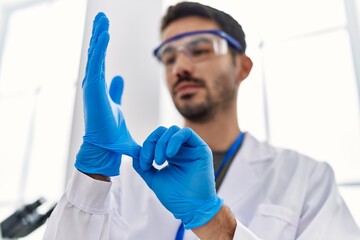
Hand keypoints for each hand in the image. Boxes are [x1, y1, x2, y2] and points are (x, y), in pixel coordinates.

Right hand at [75, 12, 139, 176]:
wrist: (105, 149)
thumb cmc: (111, 134)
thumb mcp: (116, 106)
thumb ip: (116, 92)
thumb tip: (118, 79)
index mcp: (99, 88)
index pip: (100, 62)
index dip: (101, 47)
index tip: (103, 33)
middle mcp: (93, 85)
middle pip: (96, 54)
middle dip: (99, 35)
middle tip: (102, 18)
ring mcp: (92, 87)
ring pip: (95, 56)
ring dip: (98, 36)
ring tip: (102, 18)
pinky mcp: (93, 90)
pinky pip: (96, 64)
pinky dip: (100, 48)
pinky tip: (104, 33)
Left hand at [133, 126, 222, 228]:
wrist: (191, 207)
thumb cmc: (176, 196)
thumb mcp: (154, 179)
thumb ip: (144, 166)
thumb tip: (134, 153)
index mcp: (171, 154)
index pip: (157, 139)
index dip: (147, 146)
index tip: (144, 163)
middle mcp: (181, 149)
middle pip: (163, 132)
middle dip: (152, 143)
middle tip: (149, 161)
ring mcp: (191, 148)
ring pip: (173, 130)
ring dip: (162, 143)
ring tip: (160, 161)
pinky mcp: (201, 148)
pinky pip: (187, 133)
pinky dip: (174, 140)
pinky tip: (170, 154)